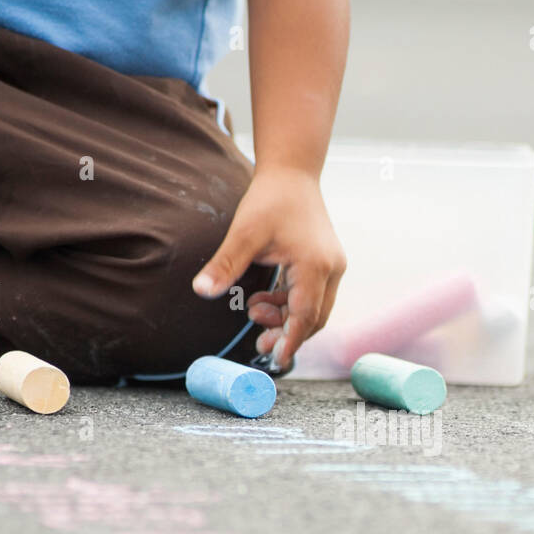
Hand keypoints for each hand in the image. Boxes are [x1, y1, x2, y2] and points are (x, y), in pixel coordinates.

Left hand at [193, 166, 345, 369]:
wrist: (292, 173)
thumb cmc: (270, 199)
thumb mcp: (244, 233)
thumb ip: (225, 264)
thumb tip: (201, 290)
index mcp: (315, 265)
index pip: (306, 315)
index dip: (291, 341)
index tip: (277, 361)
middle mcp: (331, 269)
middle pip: (314, 318)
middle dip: (287, 333)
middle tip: (259, 343)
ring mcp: (332, 267)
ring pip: (314, 310)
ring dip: (286, 318)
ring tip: (254, 311)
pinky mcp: (326, 265)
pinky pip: (312, 297)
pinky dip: (290, 305)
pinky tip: (264, 298)